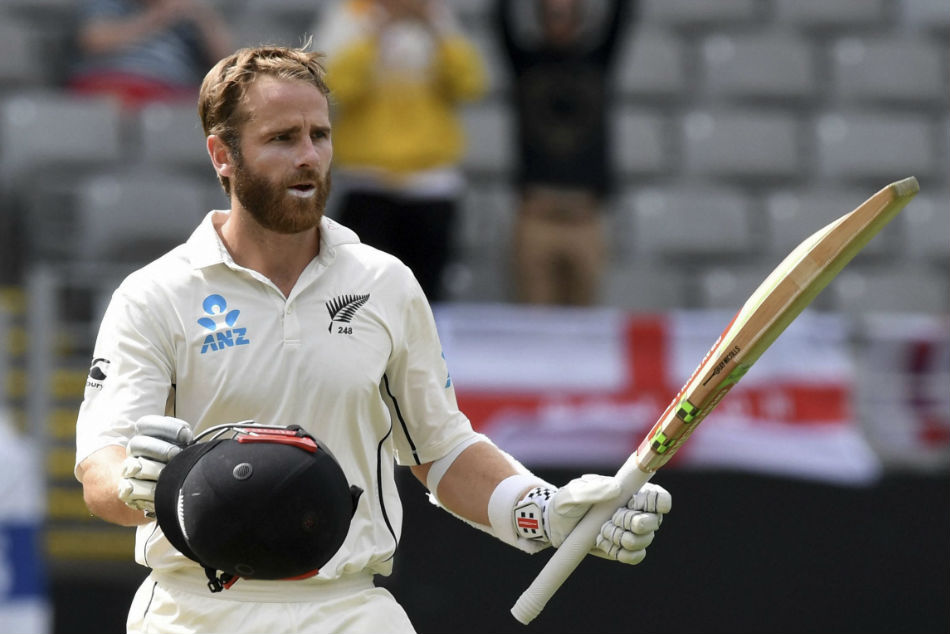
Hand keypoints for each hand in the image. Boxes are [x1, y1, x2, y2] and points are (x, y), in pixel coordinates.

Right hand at [117, 415, 193, 514]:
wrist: (173, 490)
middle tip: (176, 454)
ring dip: (155, 469)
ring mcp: (128, 470)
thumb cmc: (180, 463)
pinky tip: (158, 489)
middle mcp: (134, 451)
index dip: (166, 427)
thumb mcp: (184, 448)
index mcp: (145, 436)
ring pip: (135, 466)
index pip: (145, 424)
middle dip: (160, 448)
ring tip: (170, 474)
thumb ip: (183, 439)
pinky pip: (130, 489)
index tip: (185, 435)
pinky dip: (146, 490)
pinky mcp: (126, 490)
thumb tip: (186, 435)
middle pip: (138, 443)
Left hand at [513, 475, 671, 564]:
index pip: (660, 496)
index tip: (633, 504)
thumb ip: (592, 489)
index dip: (654, 502)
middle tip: (611, 520)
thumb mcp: (573, 493)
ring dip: (623, 538)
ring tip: (602, 532)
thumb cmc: (566, 502)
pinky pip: (636, 556)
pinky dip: (621, 552)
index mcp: (630, 491)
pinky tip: (604, 543)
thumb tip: (616, 488)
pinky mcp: (624, 548)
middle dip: (632, 523)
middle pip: (655, 521)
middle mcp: (636, 511)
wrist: (555, 526)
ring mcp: (632, 532)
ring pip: (644, 540)